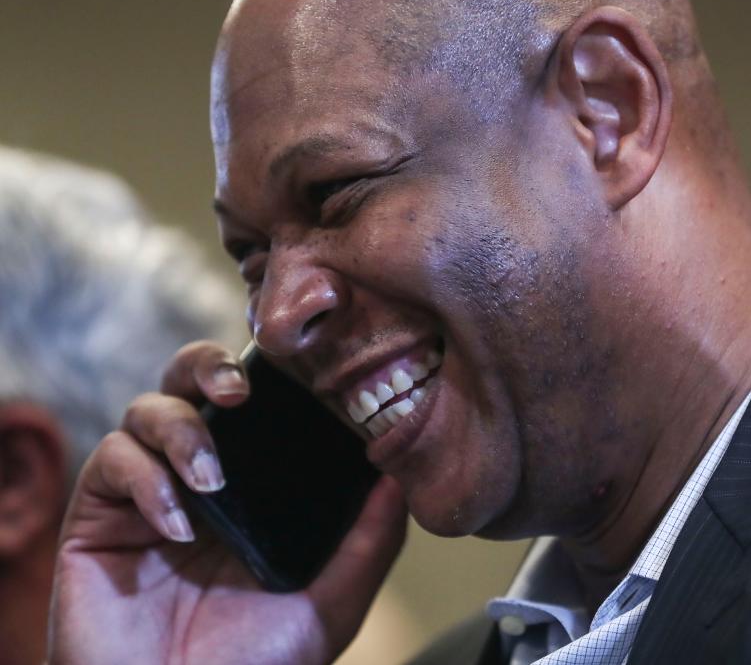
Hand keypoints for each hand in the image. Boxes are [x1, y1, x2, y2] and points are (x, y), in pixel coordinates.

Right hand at [48, 341, 406, 664]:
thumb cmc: (257, 664)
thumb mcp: (330, 602)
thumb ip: (368, 542)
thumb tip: (401, 478)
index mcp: (251, 487)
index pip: (254, 405)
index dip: (267, 374)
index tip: (296, 371)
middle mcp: (198, 479)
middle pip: (189, 383)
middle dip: (209, 367)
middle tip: (238, 391)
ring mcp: (146, 494)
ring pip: (146, 409)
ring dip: (180, 430)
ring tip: (211, 480)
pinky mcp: (98, 518)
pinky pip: (111, 462)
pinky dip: (144, 481)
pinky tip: (174, 526)